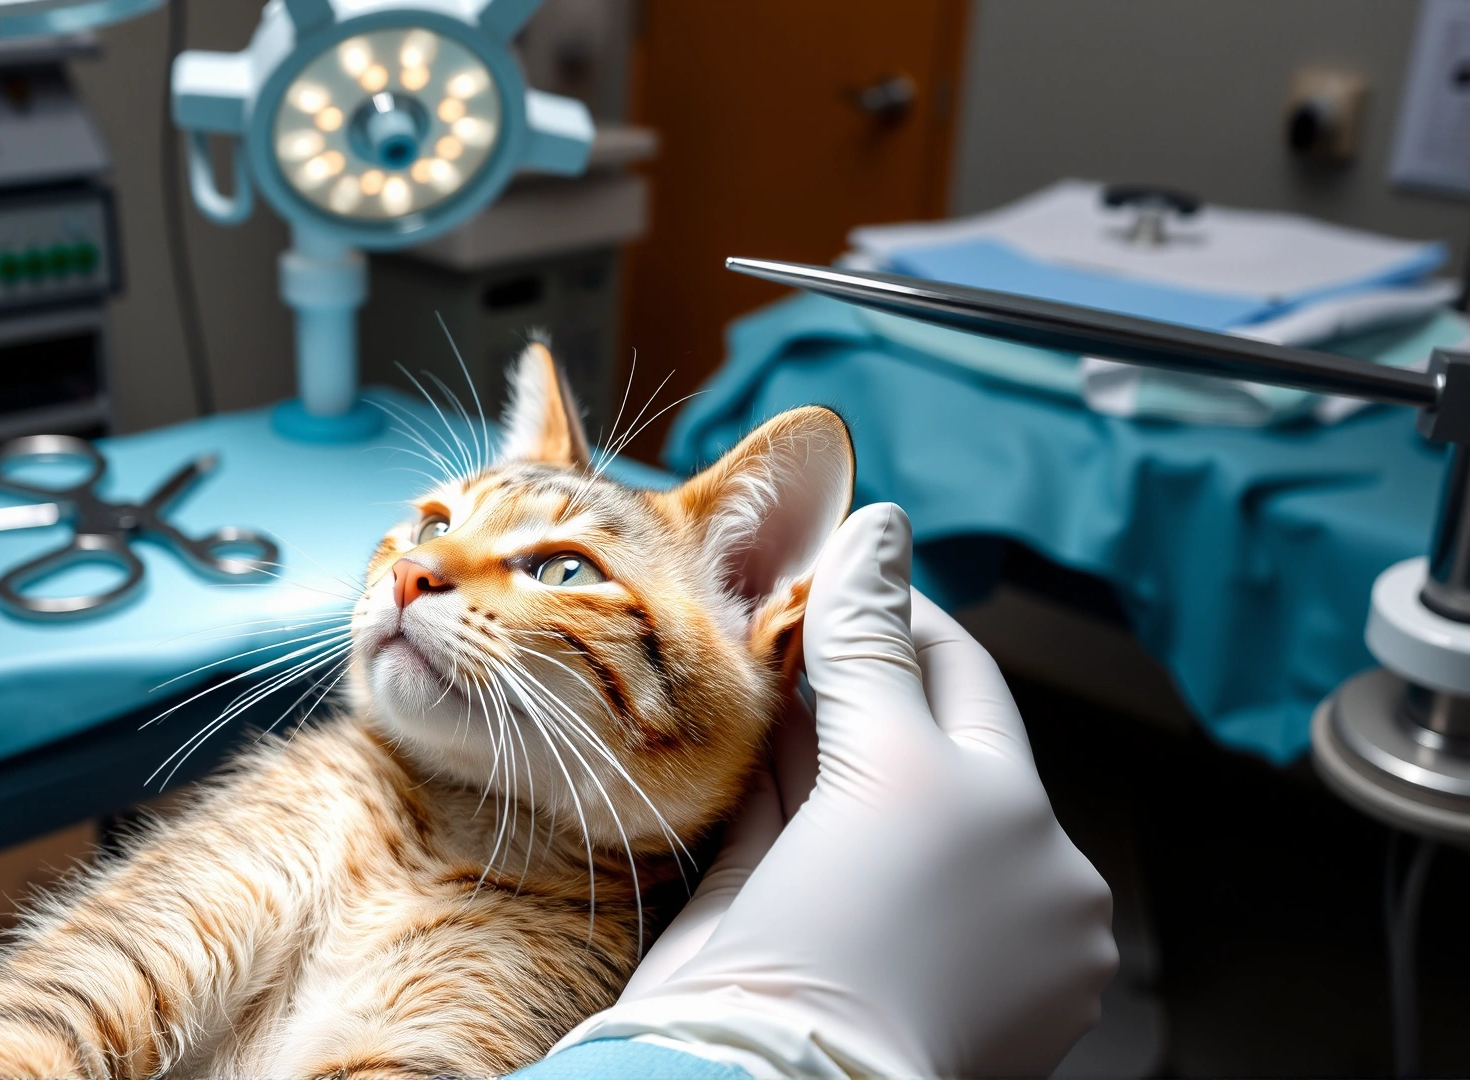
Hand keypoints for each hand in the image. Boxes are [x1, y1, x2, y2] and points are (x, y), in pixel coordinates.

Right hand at [556, 503, 1116, 1077]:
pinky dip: (751, 764)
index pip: (966, 686)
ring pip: (831, 771)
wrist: (765, 1079)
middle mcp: (965, 878)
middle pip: (898, 725)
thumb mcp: (897, 774)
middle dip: (838, 658)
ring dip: (786, 707)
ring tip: (736, 639)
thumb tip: (881, 525)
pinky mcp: (791, 926)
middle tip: (771, 590)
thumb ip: (877, 648)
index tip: (834, 560)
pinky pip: (777, 818)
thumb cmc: (868, 937)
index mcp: (1029, 847)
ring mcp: (877, 907)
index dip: (900, 613)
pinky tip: (717, 712)